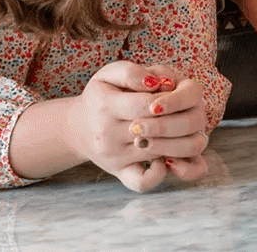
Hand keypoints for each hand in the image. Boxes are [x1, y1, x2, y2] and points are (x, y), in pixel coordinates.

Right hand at [64, 62, 210, 192]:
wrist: (79, 125)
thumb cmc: (103, 95)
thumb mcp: (110, 74)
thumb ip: (132, 73)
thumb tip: (157, 83)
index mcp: (106, 106)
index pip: (148, 105)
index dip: (169, 99)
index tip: (172, 93)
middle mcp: (107, 135)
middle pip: (157, 130)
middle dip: (176, 120)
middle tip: (177, 112)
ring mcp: (115, 158)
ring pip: (159, 153)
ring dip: (177, 141)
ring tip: (176, 129)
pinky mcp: (121, 173)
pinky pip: (142, 183)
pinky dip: (159, 173)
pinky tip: (165, 158)